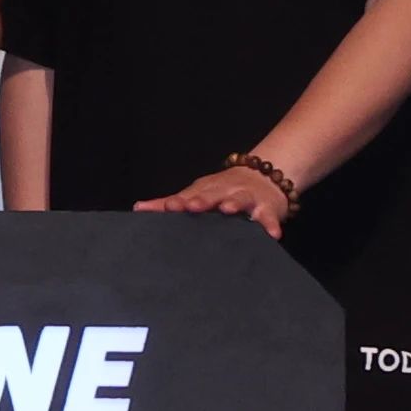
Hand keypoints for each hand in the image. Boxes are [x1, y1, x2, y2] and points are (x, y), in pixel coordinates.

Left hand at [139, 159, 295, 236]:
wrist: (264, 176)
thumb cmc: (221, 190)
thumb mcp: (196, 193)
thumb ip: (168, 203)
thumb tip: (137, 208)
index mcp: (205, 189)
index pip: (190, 194)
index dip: (179, 201)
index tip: (169, 207)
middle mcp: (225, 191)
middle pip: (212, 194)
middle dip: (202, 200)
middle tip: (191, 206)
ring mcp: (247, 198)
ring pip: (241, 199)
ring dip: (234, 204)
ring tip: (228, 210)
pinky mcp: (268, 209)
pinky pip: (269, 217)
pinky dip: (271, 225)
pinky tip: (272, 235)